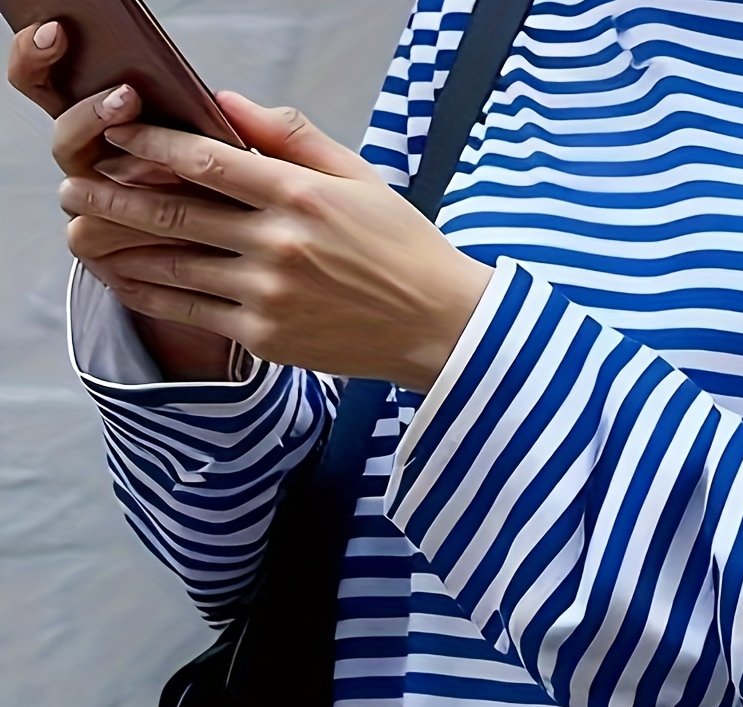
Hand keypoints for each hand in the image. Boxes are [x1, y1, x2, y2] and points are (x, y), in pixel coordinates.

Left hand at [57, 91, 494, 392]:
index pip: (205, 160)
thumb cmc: (404, 250)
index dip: (149, 144)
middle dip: (113, 197)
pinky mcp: (268, 338)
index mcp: (302, 197)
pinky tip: (126, 281)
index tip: (116, 133)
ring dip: (120, 249)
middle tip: (73, 186)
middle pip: (174, 212)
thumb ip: (293, 137)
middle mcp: (280, 246)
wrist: (439, 329)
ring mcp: (270, 297)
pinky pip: (195, 313)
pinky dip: (152, 296)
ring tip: (83, 235)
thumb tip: (228, 103)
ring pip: (174, 267)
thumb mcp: (361, 178)